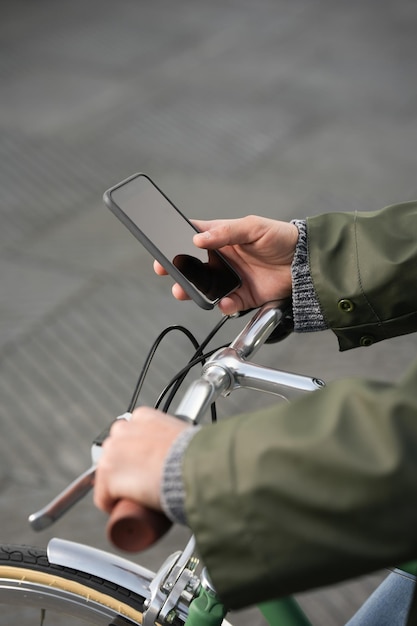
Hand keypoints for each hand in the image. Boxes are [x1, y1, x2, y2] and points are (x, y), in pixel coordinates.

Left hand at [94, 408, 188, 513]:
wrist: (193, 467)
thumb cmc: (195, 455)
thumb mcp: (184, 434)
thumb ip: (181, 437)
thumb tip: (189, 449)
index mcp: (142, 417)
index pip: (129, 436)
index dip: (135, 454)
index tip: (144, 466)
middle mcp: (123, 430)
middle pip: (115, 453)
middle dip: (125, 468)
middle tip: (142, 484)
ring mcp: (112, 452)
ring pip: (107, 474)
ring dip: (117, 486)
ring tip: (136, 498)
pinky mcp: (108, 475)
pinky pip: (103, 497)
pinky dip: (111, 505)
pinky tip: (123, 509)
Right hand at [154, 216, 298, 314]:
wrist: (306, 262)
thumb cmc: (280, 237)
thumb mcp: (253, 227)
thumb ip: (226, 232)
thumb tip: (198, 238)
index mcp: (222, 237)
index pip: (193, 237)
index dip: (175, 242)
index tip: (162, 247)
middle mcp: (223, 259)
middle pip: (193, 266)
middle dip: (178, 270)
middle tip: (166, 271)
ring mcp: (232, 278)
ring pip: (205, 287)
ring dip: (193, 291)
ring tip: (184, 292)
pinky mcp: (243, 296)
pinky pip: (227, 303)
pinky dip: (224, 304)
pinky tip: (225, 301)